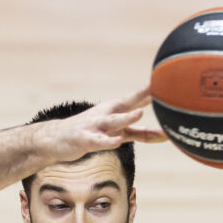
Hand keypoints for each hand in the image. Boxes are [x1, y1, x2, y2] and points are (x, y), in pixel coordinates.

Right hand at [45, 87, 166, 161]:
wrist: (56, 138)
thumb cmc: (91, 132)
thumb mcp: (118, 132)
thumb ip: (140, 133)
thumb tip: (164, 134)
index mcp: (114, 110)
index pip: (136, 99)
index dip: (151, 92)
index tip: (167, 81)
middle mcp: (106, 114)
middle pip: (125, 104)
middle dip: (140, 97)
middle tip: (154, 89)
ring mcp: (95, 126)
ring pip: (113, 121)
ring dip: (126, 117)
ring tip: (139, 114)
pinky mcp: (85, 139)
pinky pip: (99, 140)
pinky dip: (108, 141)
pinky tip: (117, 142)